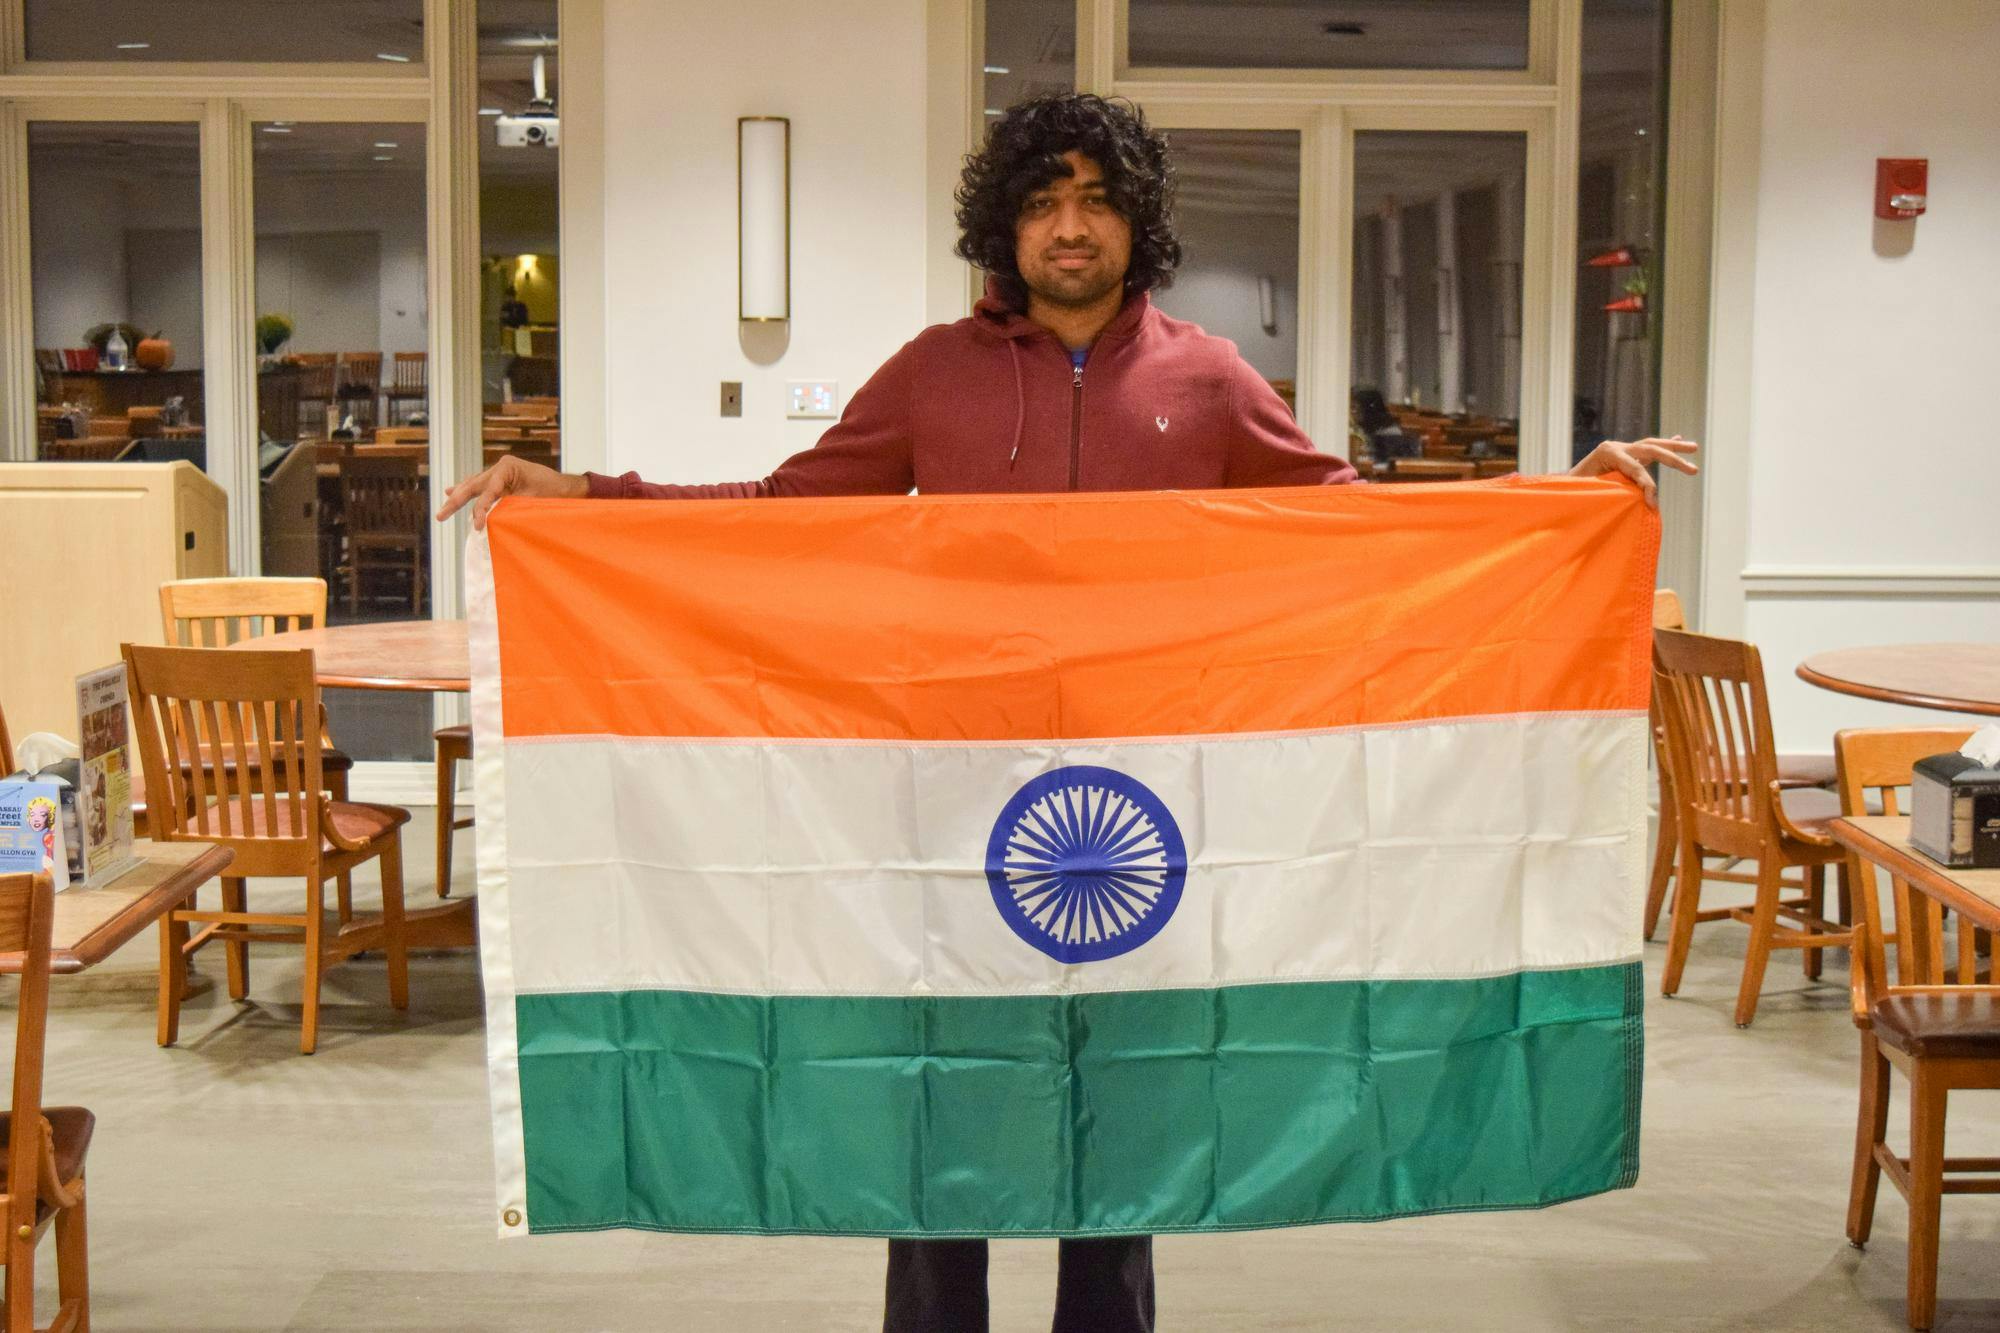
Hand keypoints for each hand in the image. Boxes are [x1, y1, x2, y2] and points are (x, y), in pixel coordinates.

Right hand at [436, 454, 588, 529]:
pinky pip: (480, 486)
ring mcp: (499, 473)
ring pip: (473, 485)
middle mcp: (500, 467)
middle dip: (456, 501)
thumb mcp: (531, 501)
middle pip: (473, 485)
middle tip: (440, 515)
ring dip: (458, 496)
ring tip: (444, 508)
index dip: (480, 509)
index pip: (487, 490)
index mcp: (508, 467)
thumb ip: (509, 506)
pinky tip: (452, 491)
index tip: (477, 526)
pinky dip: (467, 491)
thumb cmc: (553, 494)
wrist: (567, 489)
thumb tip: (489, 519)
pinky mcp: (501, 480)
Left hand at [1568, 436, 1699, 507]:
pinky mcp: (1624, 455)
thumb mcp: (1586, 492)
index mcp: (1607, 452)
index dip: (1646, 486)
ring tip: (1694, 447)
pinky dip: (1663, 446)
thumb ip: (1610, 492)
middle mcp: (1616, 446)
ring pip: (1652, 446)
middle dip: (1672, 460)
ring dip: (1673, 448)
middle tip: (1693, 471)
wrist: (1559, 486)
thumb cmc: (1570, 491)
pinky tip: (1679, 441)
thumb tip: (1636, 498)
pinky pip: (1647, 450)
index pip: (1635, 467)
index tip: (1652, 504)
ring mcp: (1621, 449)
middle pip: (1650, 449)